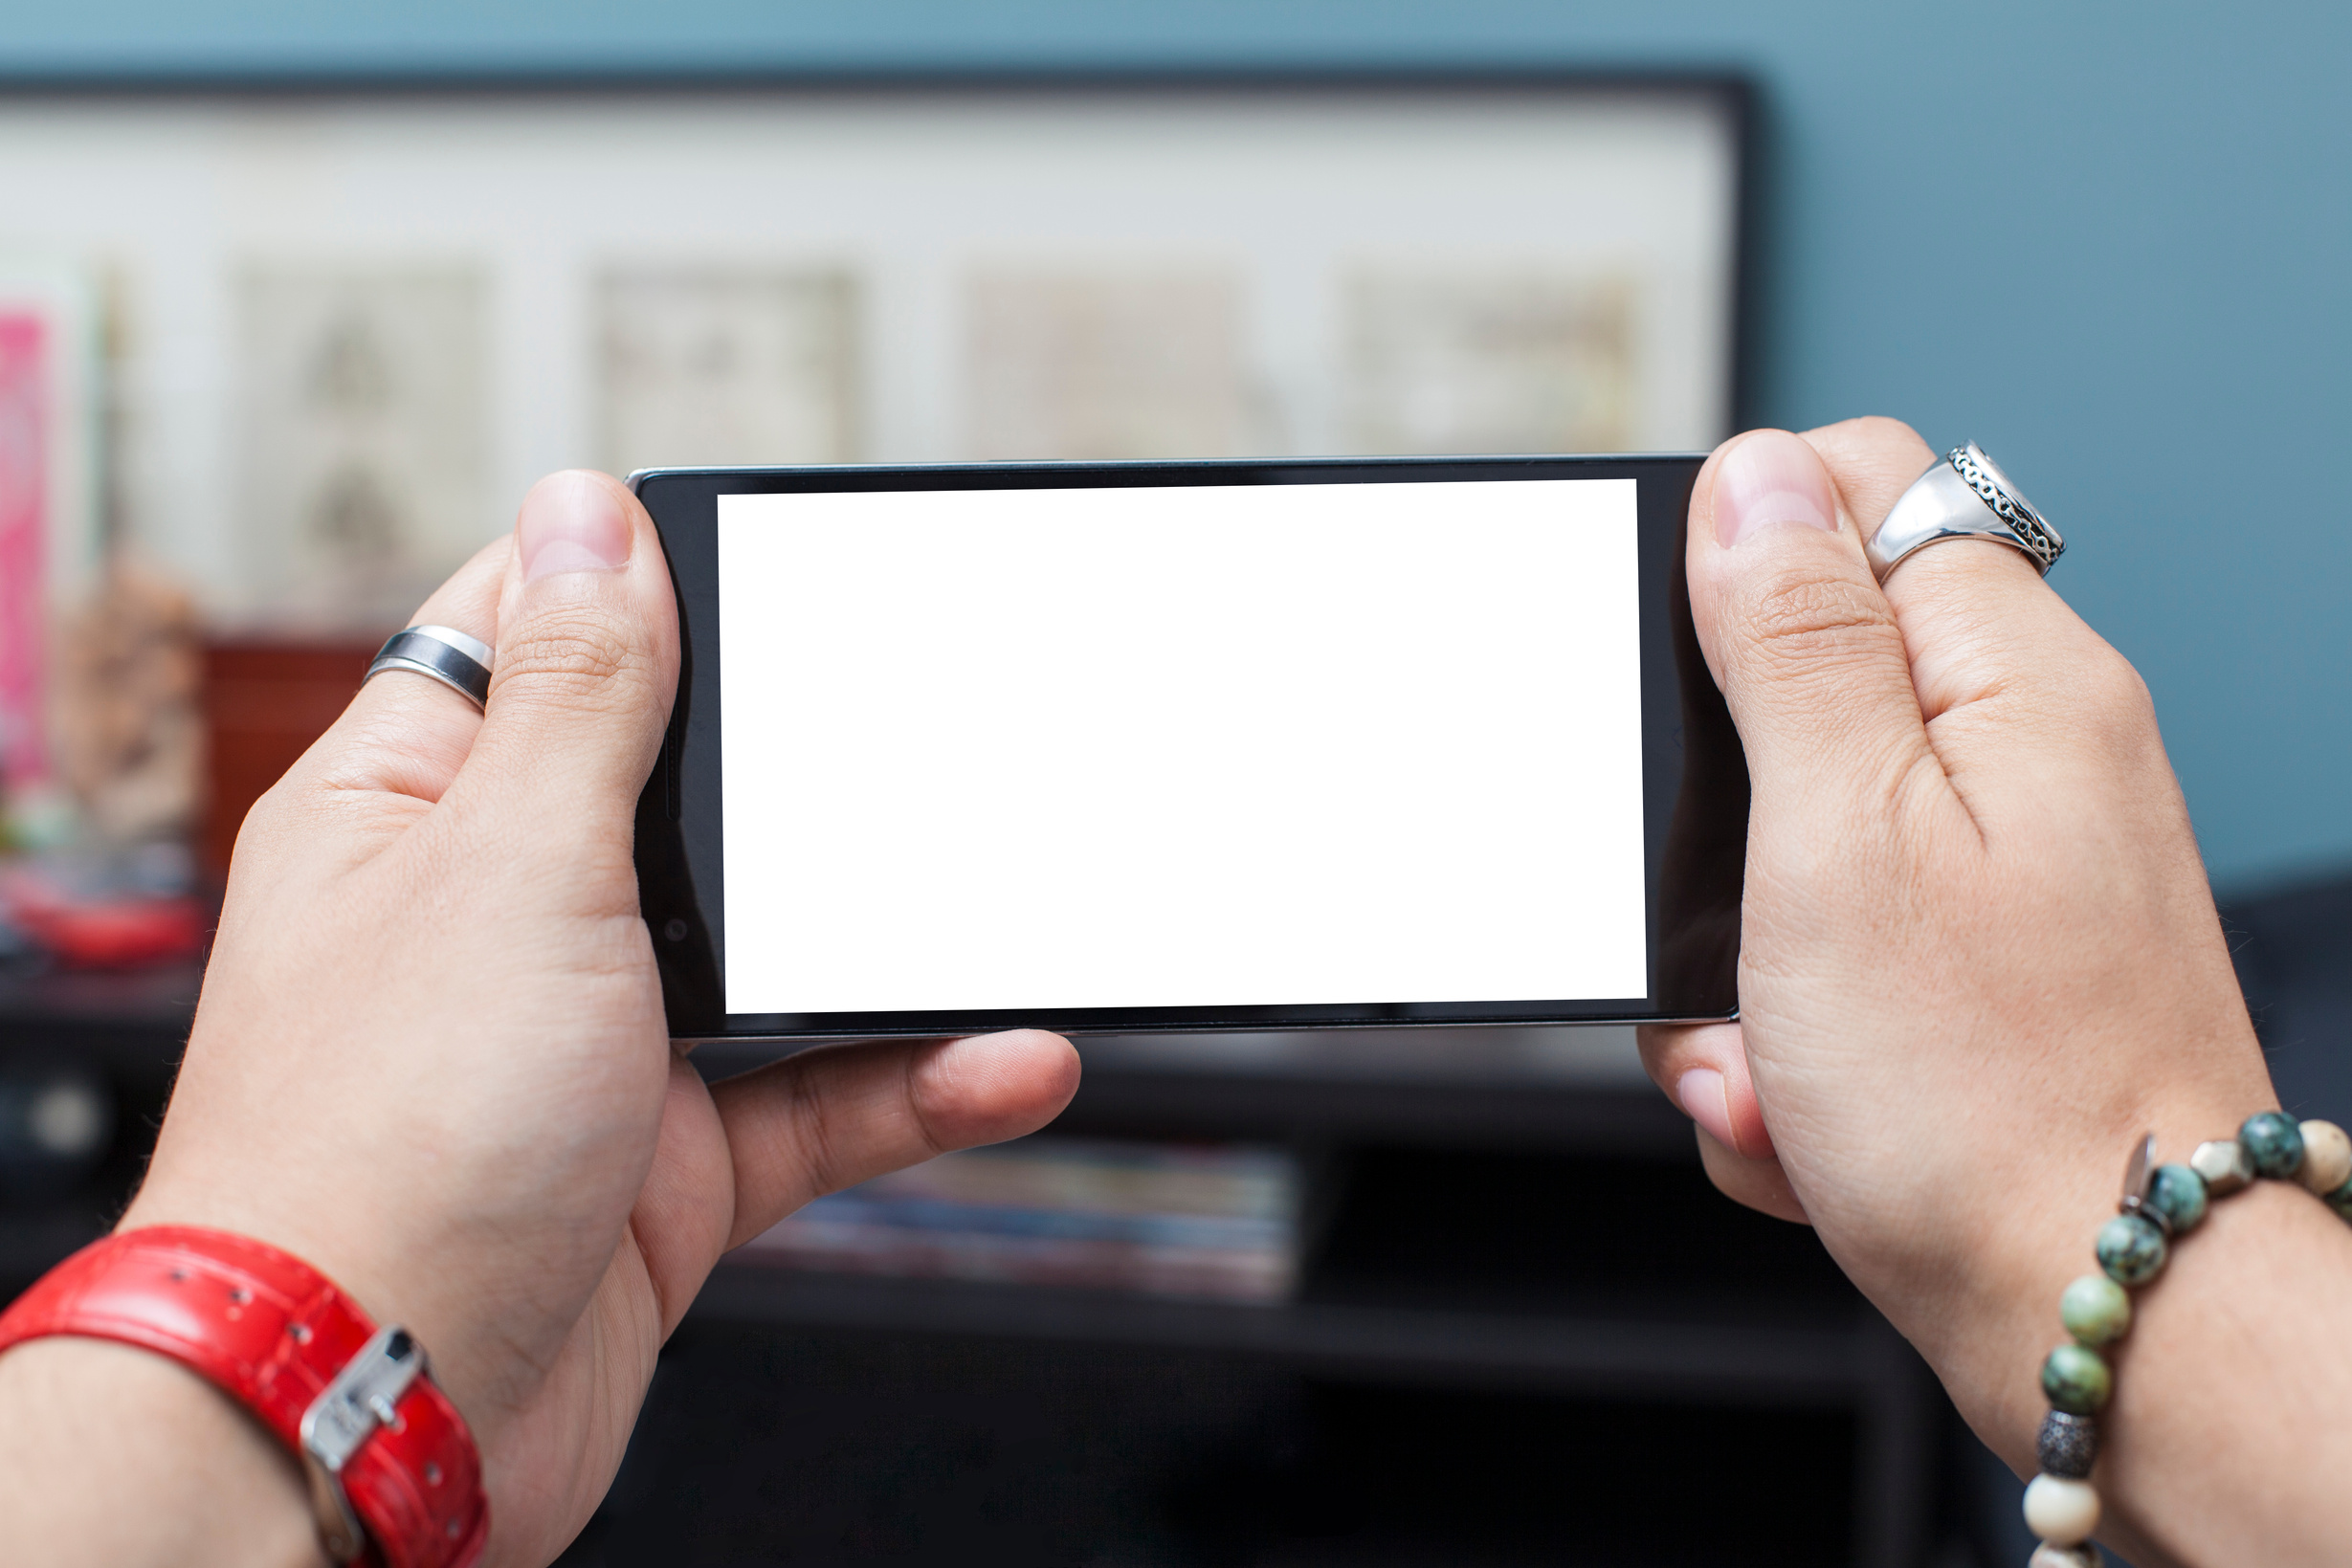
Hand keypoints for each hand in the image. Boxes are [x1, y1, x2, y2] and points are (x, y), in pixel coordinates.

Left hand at [108, 472, 1079, 1564]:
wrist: (374, 1422)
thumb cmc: (377, 1151)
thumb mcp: (508, 867)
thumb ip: (574, 692)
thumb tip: (586, 511)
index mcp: (417, 807)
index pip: (531, 636)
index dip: (641, 581)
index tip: (771, 558)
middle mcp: (503, 915)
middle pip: (682, 791)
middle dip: (806, 771)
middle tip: (926, 728)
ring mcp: (594, 1044)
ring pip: (778, 954)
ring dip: (890, 945)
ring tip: (1006, 908)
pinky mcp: (672, 1164)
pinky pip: (824, 1099)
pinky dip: (919, 1081)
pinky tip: (1005, 1059)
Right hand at [1635, 422, 2351, 1560]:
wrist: (2108, 1310)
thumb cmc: (1985, 1098)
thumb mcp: (1835, 833)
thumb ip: (1787, 635)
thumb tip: (1753, 474)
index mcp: (2013, 675)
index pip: (1860, 488)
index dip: (1739, 563)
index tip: (1694, 692)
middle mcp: (2029, 751)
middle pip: (1800, 680)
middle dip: (1711, 815)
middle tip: (1724, 921)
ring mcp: (2010, 864)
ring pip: (1790, 841)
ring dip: (1735, 953)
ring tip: (1769, 1052)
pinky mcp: (1980, 967)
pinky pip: (1828, 953)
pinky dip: (1789, 1033)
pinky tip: (1807, 1107)